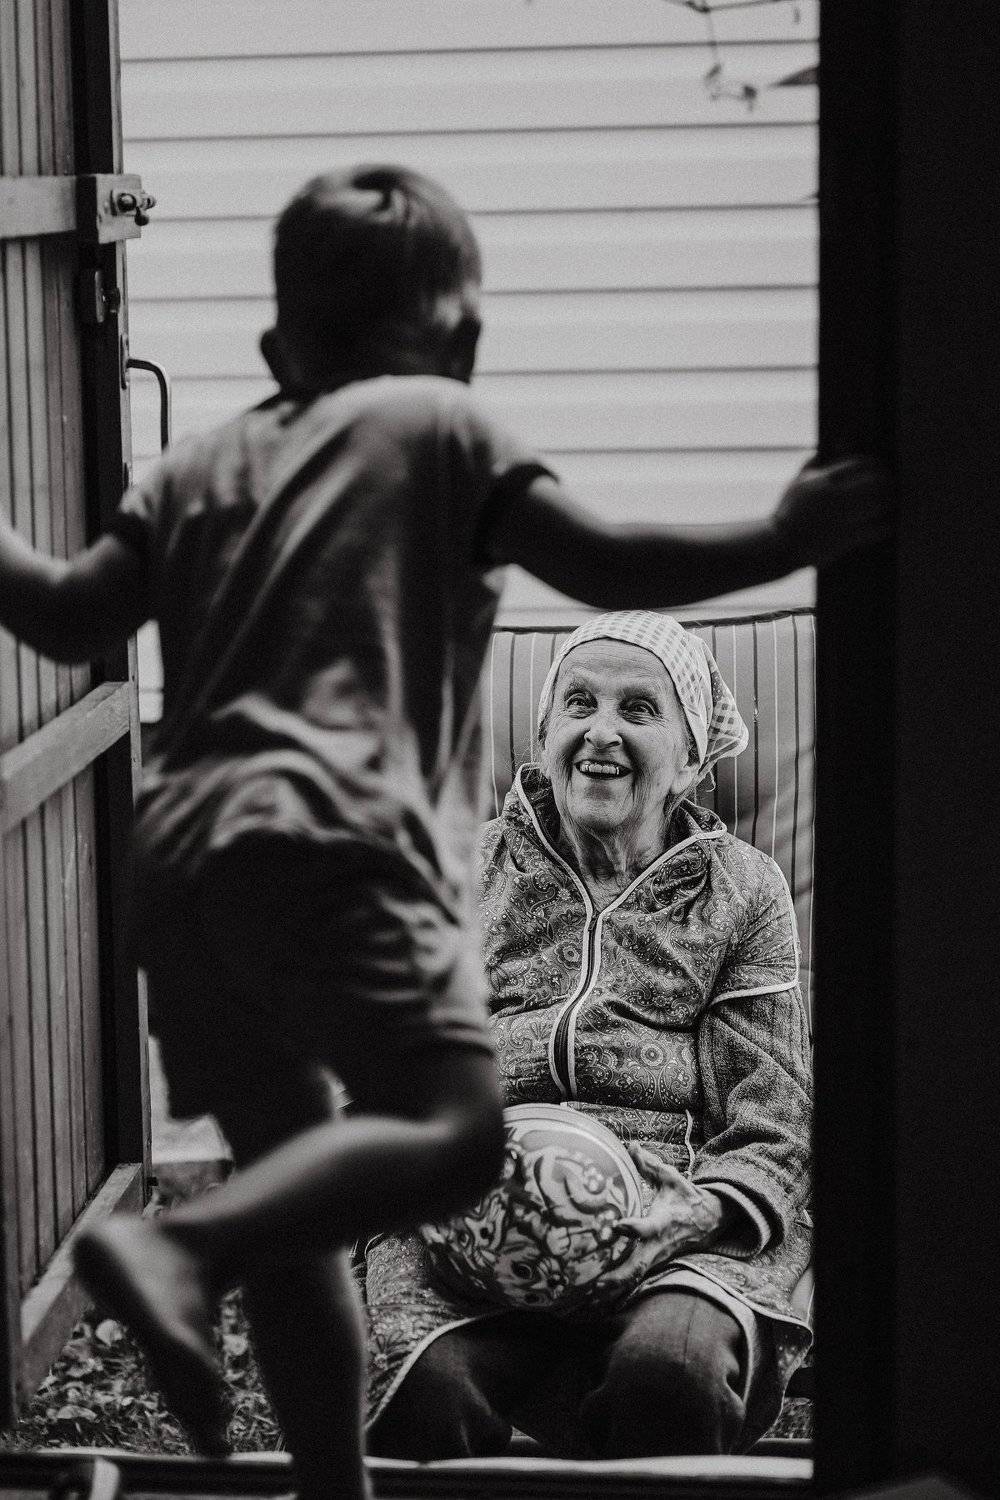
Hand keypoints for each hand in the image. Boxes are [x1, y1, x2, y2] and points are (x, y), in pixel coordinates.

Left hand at [599, 1146, 725, 1291]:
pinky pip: (636, 1280)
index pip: (648, 1227)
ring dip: (615, 1288)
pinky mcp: (655, 1264)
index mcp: (663, 1222)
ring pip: (636, 1278)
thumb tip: (631, 1145)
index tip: (618, 1226)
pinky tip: (597, 1297)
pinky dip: (619, 1289)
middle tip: (595, 1283)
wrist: (711, 1221)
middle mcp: (659, 1245)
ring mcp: (657, 1258)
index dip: (635, 1228)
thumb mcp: (671, 1178)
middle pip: (638, 1266)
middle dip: (618, 1276)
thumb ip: (649, 1165)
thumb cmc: (686, 1197)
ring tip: (589, 1296)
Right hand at [773, 455, 893, 568]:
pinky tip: (889, 522)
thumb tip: (832, 445)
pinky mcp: (846, 539)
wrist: (780, 544)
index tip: (880, 467)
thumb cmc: (788, 511)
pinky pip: (876, 529)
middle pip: (875, 482)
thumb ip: (814, 462)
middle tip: (892, 484)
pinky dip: (886, 524)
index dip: (875, 463)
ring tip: (892, 501)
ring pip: (879, 504)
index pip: (860, 464)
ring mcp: (841, 519)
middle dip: (887, 481)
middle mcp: (833, 498)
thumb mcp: (796, 482)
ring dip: (890, 501)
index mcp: (822, 481)